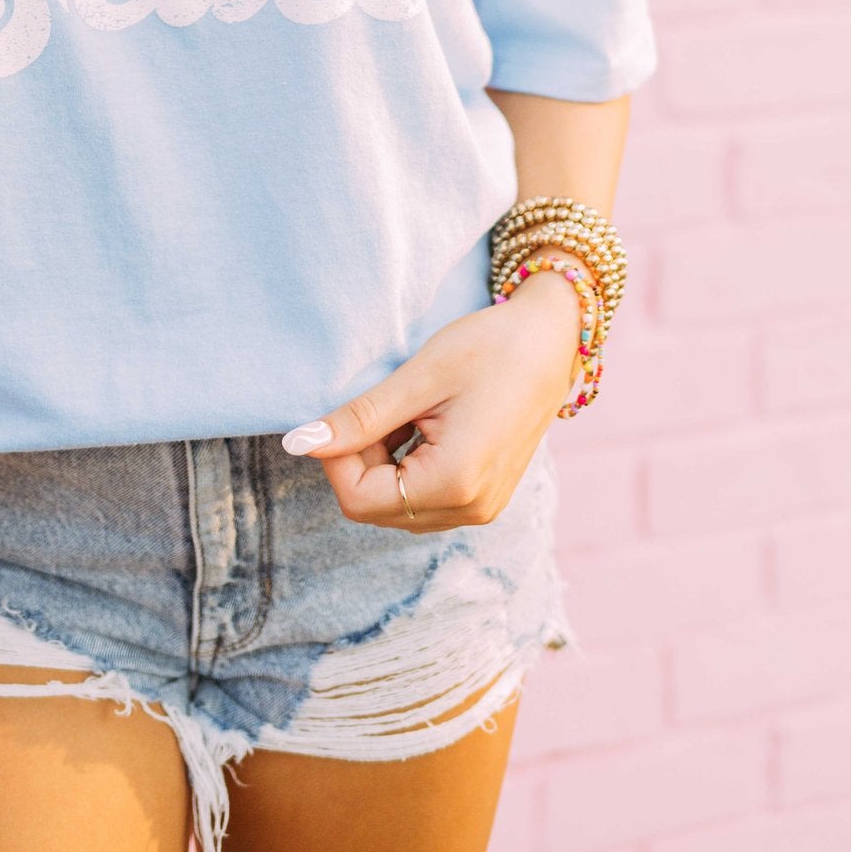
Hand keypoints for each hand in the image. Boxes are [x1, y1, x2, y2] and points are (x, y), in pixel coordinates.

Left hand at [285, 273, 582, 532]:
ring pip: (396, 505)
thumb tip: (298, 444)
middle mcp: (471, 510)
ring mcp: (481, 508)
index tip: (346, 412)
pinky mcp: (483, 498)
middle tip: (383, 406)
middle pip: (376, 508)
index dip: (337, 458)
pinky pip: (422, 497)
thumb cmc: (490, 349)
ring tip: (408, 411)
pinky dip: (406, 465)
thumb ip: (359, 418)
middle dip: (361, 460)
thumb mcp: (418, 378)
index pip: (359, 501)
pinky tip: (423, 424)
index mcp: (455, 484)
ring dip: (383, 462)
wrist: (552, 341)